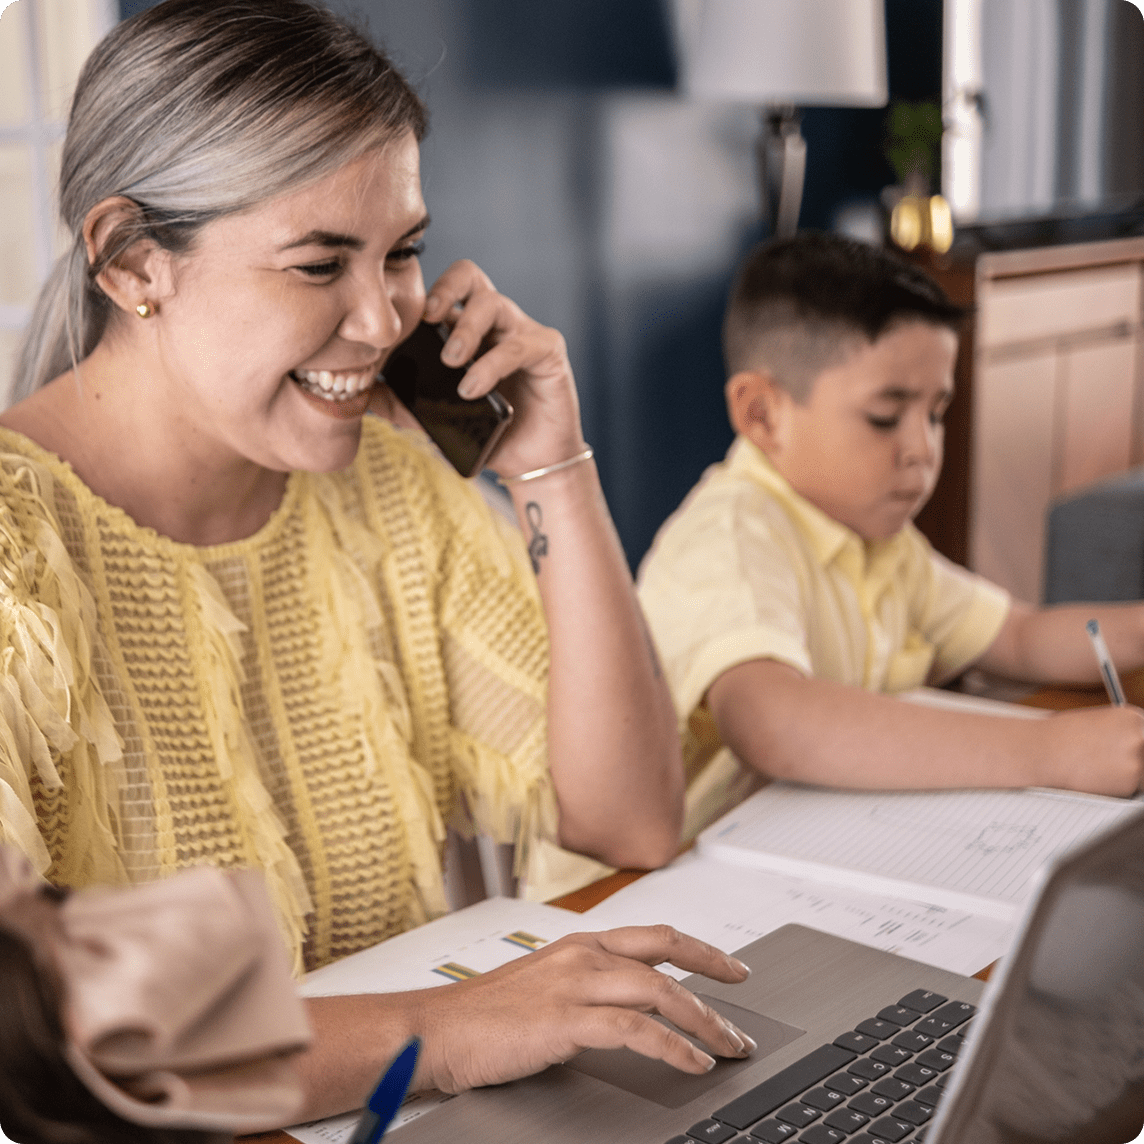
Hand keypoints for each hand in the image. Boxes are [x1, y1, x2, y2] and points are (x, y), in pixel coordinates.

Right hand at [404, 925, 753, 1092]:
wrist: (434, 1029)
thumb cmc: (483, 1016)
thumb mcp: (543, 987)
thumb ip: (585, 988)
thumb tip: (629, 1010)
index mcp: (579, 944)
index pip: (655, 935)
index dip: (701, 950)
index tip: (732, 968)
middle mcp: (582, 954)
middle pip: (667, 956)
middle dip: (715, 985)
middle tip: (741, 1023)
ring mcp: (573, 984)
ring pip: (659, 990)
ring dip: (702, 1022)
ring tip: (727, 1049)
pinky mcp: (563, 1020)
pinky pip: (634, 1029)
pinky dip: (670, 1046)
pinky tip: (690, 1063)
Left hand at [412, 259, 585, 478]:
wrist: (530, 462)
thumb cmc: (488, 431)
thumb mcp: (436, 418)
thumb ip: (402, 403)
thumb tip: (361, 393)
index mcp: (467, 329)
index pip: (443, 291)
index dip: (420, 296)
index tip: (399, 324)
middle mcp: (495, 323)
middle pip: (470, 275)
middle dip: (444, 289)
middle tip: (427, 318)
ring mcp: (523, 332)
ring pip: (492, 303)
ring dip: (465, 330)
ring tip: (451, 362)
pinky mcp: (548, 350)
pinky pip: (518, 345)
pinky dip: (491, 365)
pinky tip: (473, 387)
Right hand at [1039, 706, 1143, 795]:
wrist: (1041, 751)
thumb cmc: (1061, 735)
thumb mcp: (1096, 720)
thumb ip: (1119, 730)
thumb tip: (1130, 743)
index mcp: (1132, 717)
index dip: (1133, 743)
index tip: (1124, 748)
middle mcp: (1138, 737)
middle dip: (1130, 757)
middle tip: (1107, 759)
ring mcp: (1136, 761)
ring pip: (1140, 772)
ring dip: (1124, 772)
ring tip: (1097, 766)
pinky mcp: (1129, 784)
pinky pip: (1129, 788)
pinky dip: (1114, 786)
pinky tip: (1094, 776)